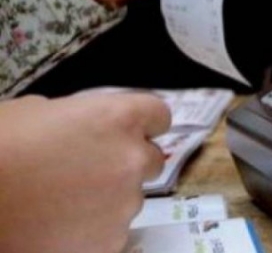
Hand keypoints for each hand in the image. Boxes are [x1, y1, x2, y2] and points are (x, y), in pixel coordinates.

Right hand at [0, 93, 170, 252]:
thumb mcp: (33, 112)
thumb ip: (74, 116)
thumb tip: (81, 127)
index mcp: (117, 118)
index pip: (158, 115)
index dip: (143, 124)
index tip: (131, 131)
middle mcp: (131, 160)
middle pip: (151, 160)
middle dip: (127, 163)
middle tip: (89, 170)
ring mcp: (124, 204)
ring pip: (130, 198)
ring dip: (108, 197)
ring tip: (63, 201)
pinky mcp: (110, 243)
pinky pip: (113, 231)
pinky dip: (93, 229)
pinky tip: (59, 225)